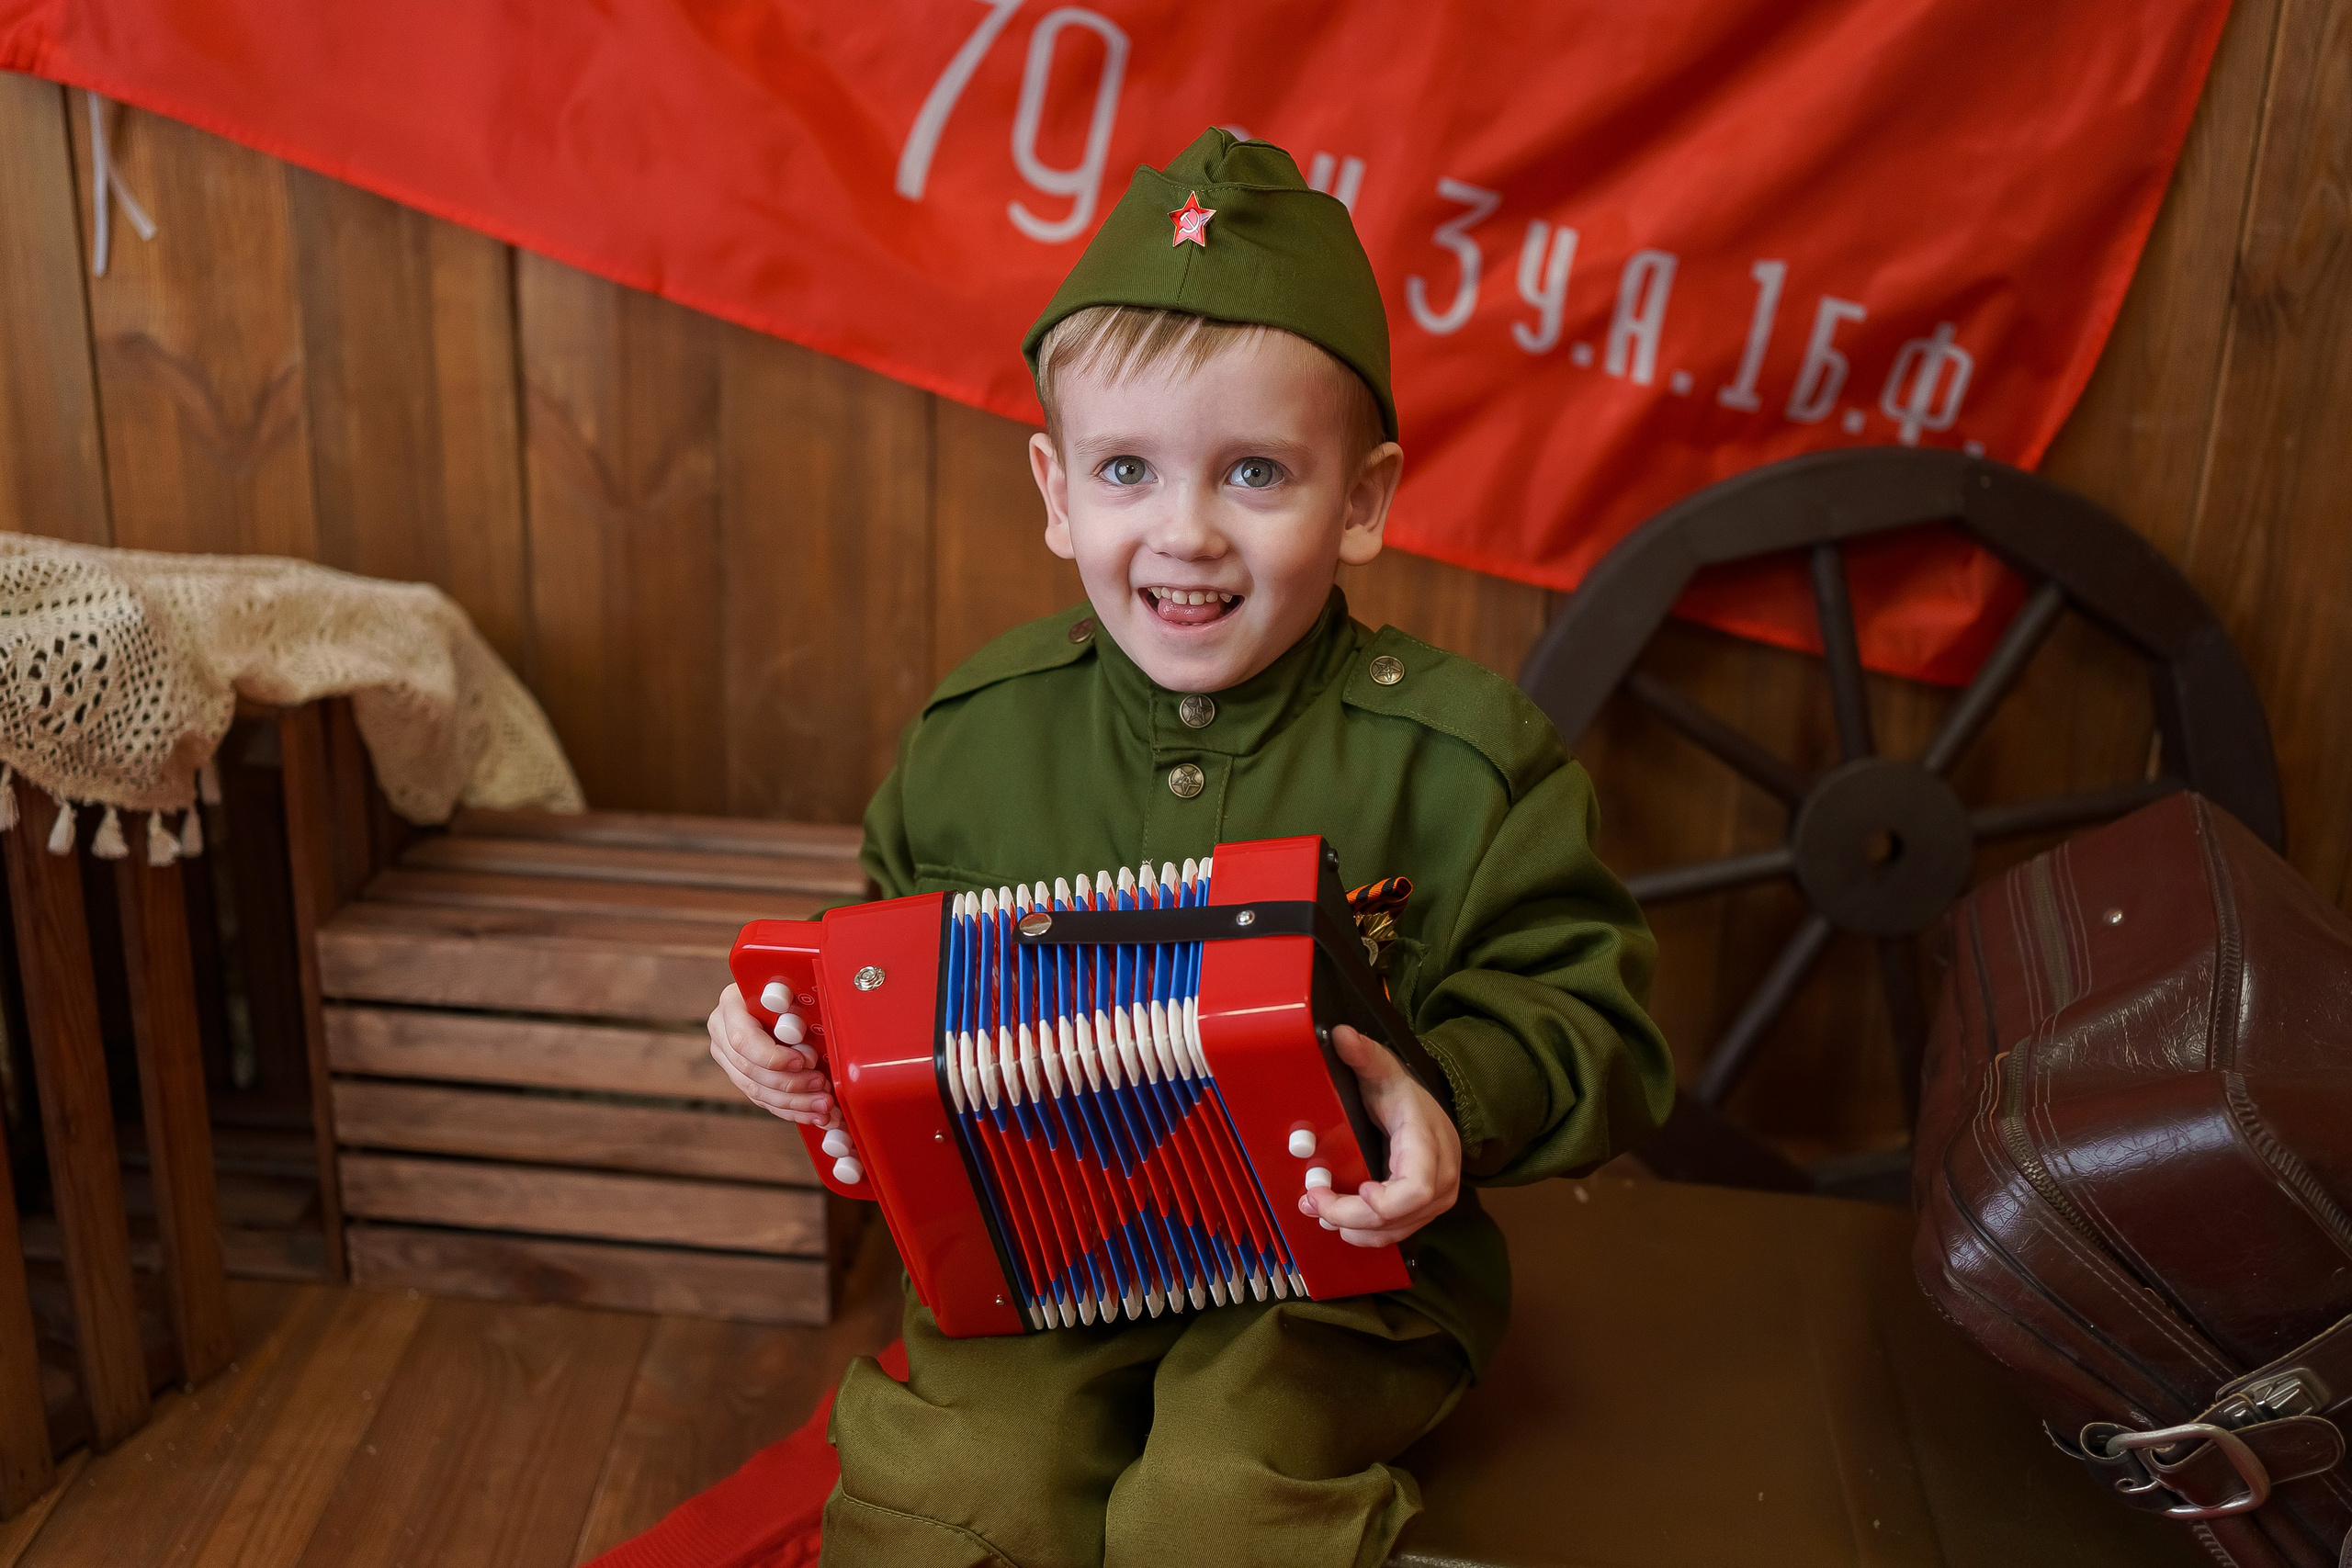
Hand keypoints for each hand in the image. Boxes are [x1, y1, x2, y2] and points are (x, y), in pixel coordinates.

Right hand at [708, 983, 836, 1125]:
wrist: (777, 990)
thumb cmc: (788, 985)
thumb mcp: (792, 985)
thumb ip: (793, 1001)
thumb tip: (798, 1028)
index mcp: (731, 1006)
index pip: (743, 1040)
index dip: (773, 1057)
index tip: (803, 1061)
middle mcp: (722, 1033)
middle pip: (751, 1071)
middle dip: (792, 1085)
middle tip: (822, 1086)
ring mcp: (729, 1058)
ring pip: (757, 1091)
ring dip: (796, 1103)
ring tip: (824, 1106)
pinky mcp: (741, 1076)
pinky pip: (764, 1100)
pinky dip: (792, 1109)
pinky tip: (815, 1114)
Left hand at [1300, 1024, 1461, 1247]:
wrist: (1424, 1104)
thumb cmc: (1402, 1089)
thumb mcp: (1383, 1068)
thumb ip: (1363, 1055)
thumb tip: (1340, 1034)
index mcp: (1429, 1141)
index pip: (1418, 1188)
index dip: (1386, 1201)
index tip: (1359, 1191)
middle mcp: (1441, 1174)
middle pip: (1401, 1215)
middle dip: (1351, 1216)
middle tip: (1312, 1201)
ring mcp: (1437, 1195)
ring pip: (1397, 1230)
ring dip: (1353, 1228)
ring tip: (1317, 1209)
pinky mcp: (1425, 1208)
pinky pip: (1396, 1231)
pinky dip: (1363, 1230)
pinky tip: (1336, 1220)